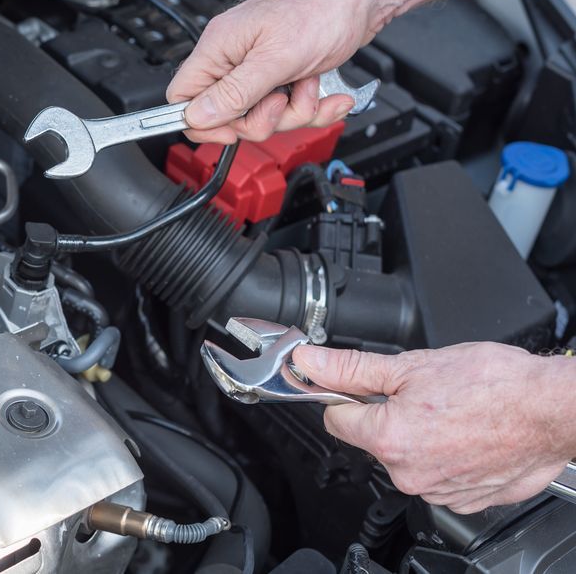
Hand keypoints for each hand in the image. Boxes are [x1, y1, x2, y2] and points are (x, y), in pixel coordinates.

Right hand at [166, 0, 381, 143]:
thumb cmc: (322, 9)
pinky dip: (311, 107)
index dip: (202, 122)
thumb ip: (234, 92)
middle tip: (281, 100)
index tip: (230, 130)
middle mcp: (234, 58)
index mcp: (219, 47)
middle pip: (227, 116)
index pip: (183, 97)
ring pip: (261, 117)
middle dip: (262, 119)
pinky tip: (325, 93)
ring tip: (308, 86)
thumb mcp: (276, 58)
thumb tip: (196, 116)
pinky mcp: (283, 75)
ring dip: (294, 113)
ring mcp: (259, 68)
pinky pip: (288, 110)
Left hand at [292, 342, 575, 513]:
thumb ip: (351, 368)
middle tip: (422, 393)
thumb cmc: (495, 384)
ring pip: (406, 457)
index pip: (336, 419)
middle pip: (372, 438)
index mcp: (388, 438)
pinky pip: (438, 474)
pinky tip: (466, 434)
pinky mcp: (464, 500)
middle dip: (387, 414)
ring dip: (419, 435)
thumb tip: (310, 361)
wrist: (553, 409)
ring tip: (450, 412)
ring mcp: (438, 491)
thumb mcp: (411, 364)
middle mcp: (408, 473)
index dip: (346, 396)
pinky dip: (446, 455)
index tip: (361, 386)